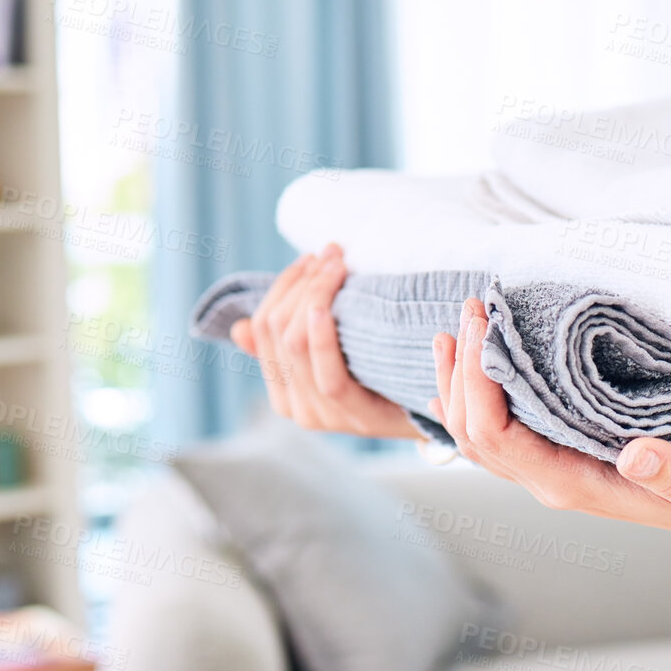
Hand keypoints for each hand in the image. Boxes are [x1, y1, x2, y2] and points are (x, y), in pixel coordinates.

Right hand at [231, 244, 423, 439]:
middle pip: (277, 330)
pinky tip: (325, 308)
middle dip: (302, 283)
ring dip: (314, 294)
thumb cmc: (383, 377)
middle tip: (331, 253)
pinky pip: (328, 374)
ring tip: (337, 265)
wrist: (432, 416)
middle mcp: (294, 408)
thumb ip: (292, 341)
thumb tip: (239, 328)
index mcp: (282, 392)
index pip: (261, 329)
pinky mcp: (353, 417)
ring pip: (296, 344)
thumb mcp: (335, 356)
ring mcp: (321, 416)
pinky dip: (322, 336)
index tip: (312, 257)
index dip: (283, 287)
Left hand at [430, 298, 670, 548]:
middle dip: (463, 370)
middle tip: (472, 306)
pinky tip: (468, 369)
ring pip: (477, 436)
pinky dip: (473, 399)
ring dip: (459, 383)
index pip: (498, 437)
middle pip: (474, 433)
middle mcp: (551, 481)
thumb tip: (638, 453)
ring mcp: (551, 472)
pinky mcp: (559, 458)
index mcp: (573, 484)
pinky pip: (497, 435)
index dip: (478, 383)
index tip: (484, 327)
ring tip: (455, 329)